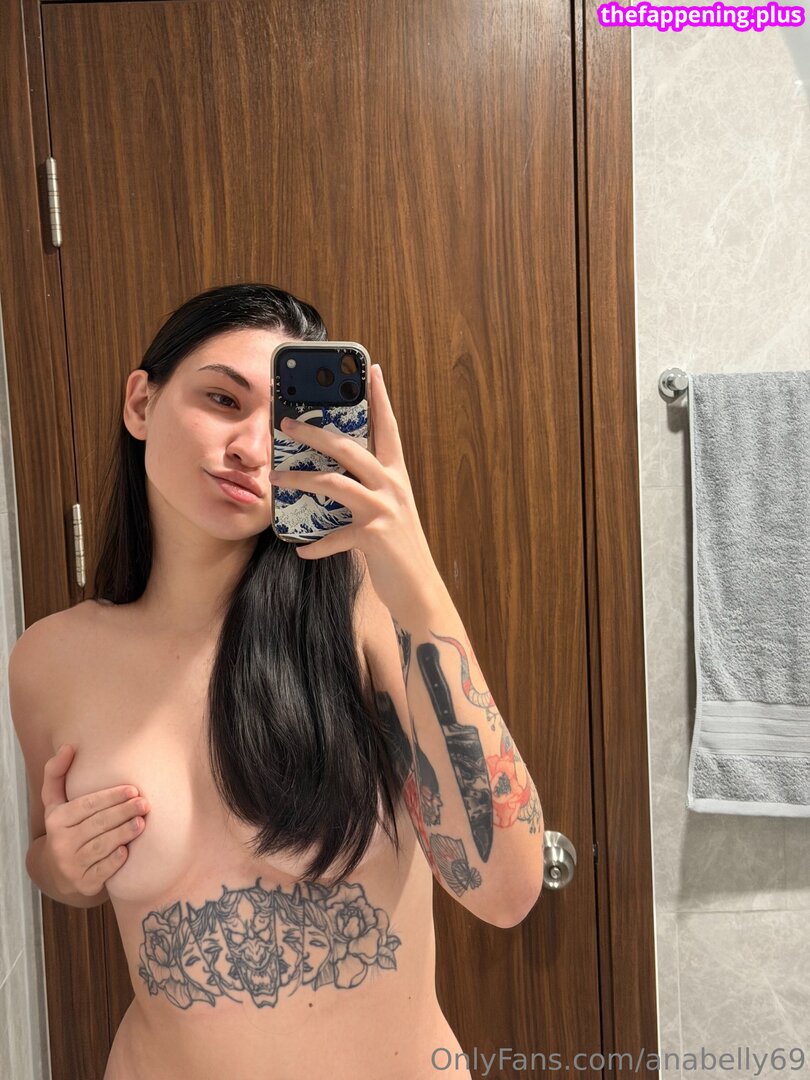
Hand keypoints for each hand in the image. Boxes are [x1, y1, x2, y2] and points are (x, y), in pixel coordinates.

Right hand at [41, 744, 149, 896]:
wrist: (58, 872)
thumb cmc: (65, 828)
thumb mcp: (55, 802)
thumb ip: (57, 773)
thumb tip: (69, 746)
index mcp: (56, 820)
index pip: (86, 805)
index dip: (110, 797)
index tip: (133, 789)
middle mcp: (61, 843)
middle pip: (97, 824)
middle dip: (123, 812)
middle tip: (145, 803)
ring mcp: (71, 866)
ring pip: (101, 847)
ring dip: (124, 834)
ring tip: (142, 822)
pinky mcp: (83, 883)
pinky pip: (102, 871)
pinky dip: (115, 861)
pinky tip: (127, 851)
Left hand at [269, 363, 442, 616]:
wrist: (420, 590)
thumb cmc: (398, 549)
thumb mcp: (389, 511)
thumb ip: (370, 489)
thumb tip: (337, 474)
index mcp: (397, 475)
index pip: (389, 428)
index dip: (380, 398)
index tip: (371, 369)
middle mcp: (392, 487)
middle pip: (350, 448)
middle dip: (315, 433)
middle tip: (287, 422)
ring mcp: (384, 510)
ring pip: (335, 484)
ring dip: (301, 480)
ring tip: (275, 479)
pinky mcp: (374, 537)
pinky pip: (335, 537)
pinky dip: (315, 545)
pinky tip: (300, 550)